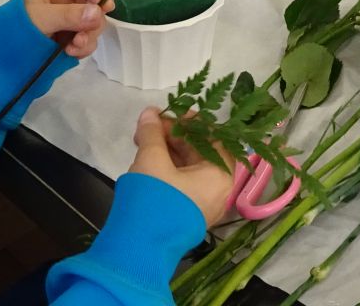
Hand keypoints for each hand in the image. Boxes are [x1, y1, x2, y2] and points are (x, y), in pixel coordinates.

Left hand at [23, 0, 110, 58]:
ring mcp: (71, 18)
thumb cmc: (18, 25)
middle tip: (81, 37)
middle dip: (92, 23)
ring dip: (88, 38)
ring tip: (74, 48)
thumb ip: (68, 15)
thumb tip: (98, 13)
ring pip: (94, 25)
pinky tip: (71, 53)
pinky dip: (83, 47)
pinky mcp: (72, 35)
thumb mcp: (41, 17)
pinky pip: (88, 40)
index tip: (106, 9)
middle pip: (95, 6)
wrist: (5, 52)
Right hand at [128, 107, 234, 225]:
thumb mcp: (151, 159)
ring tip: (142, 139)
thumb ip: (152, 132)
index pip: (214, 137)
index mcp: (219, 175)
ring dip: (167, 148)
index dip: (192, 121)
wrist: (140, 247)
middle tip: (149, 124)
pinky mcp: (186, 212)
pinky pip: (182, 181)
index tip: (170, 111)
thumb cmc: (155, 198)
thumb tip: (149, 113)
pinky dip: (166, 165)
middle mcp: (217, 189)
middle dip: (174, 134)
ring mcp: (202, 203)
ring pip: (188, 166)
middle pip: (200, 151)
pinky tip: (146, 156)